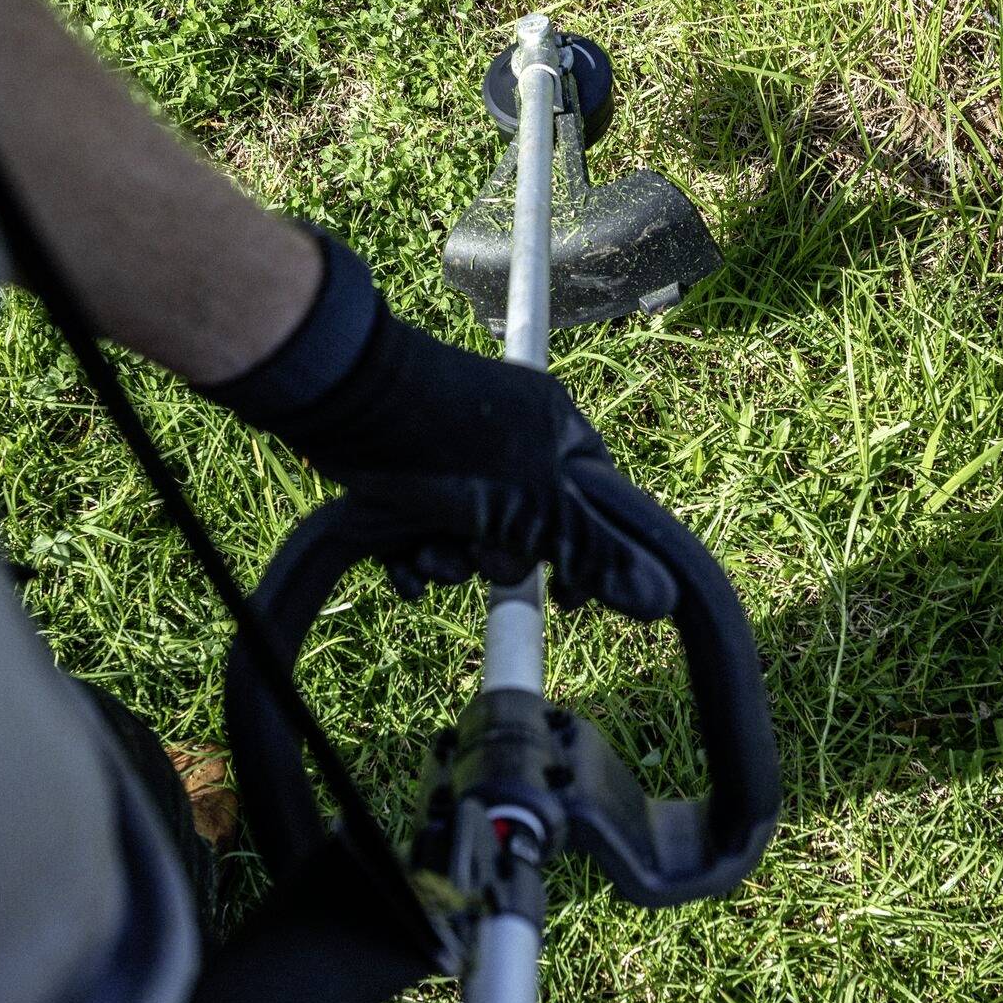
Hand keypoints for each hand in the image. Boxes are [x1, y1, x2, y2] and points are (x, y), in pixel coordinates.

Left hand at [200, 234, 677, 619]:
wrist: (342, 403)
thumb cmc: (450, 443)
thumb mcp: (535, 505)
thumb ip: (594, 551)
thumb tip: (661, 599)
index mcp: (553, 430)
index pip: (594, 499)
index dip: (586, 551)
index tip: (570, 595)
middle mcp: (507, 439)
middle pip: (527, 527)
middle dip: (501, 560)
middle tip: (483, 562)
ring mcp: (453, 456)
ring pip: (469, 535)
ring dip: (451, 562)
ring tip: (431, 557)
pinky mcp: (403, 473)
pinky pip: (423, 531)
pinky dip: (413, 556)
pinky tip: (403, 568)